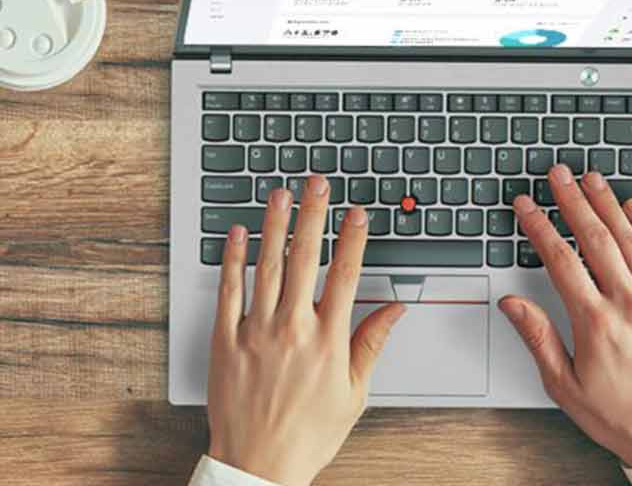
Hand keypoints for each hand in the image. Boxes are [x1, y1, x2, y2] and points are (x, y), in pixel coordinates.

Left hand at [206, 176, 405, 485]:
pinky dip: (233, 259)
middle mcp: (293, 327)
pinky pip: (228, 290)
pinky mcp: (226, 339)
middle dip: (312, 214)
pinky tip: (239, 234)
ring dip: (275, 225)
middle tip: (316, 183)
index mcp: (328, 340)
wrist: (259, 465)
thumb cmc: (307, 433)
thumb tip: (395, 309)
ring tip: (281, 194)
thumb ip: (372, 343)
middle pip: (305, 257)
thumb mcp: (354, 392)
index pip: (346, 274)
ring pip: (267, 265)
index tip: (357, 212)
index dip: (353, 237)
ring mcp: (256, 331)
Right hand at [501, 165, 631, 468]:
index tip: (526, 206)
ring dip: (607, 205)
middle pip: (596, 238)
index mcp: (595, 323)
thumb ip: (538, 338)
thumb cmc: (619, 415)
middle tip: (558, 174)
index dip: (540, 227)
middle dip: (572, 201)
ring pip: (630, 240)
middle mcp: (629, 304)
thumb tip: (512, 304)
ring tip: (591, 179)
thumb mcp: (565, 386)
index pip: (560, 260)